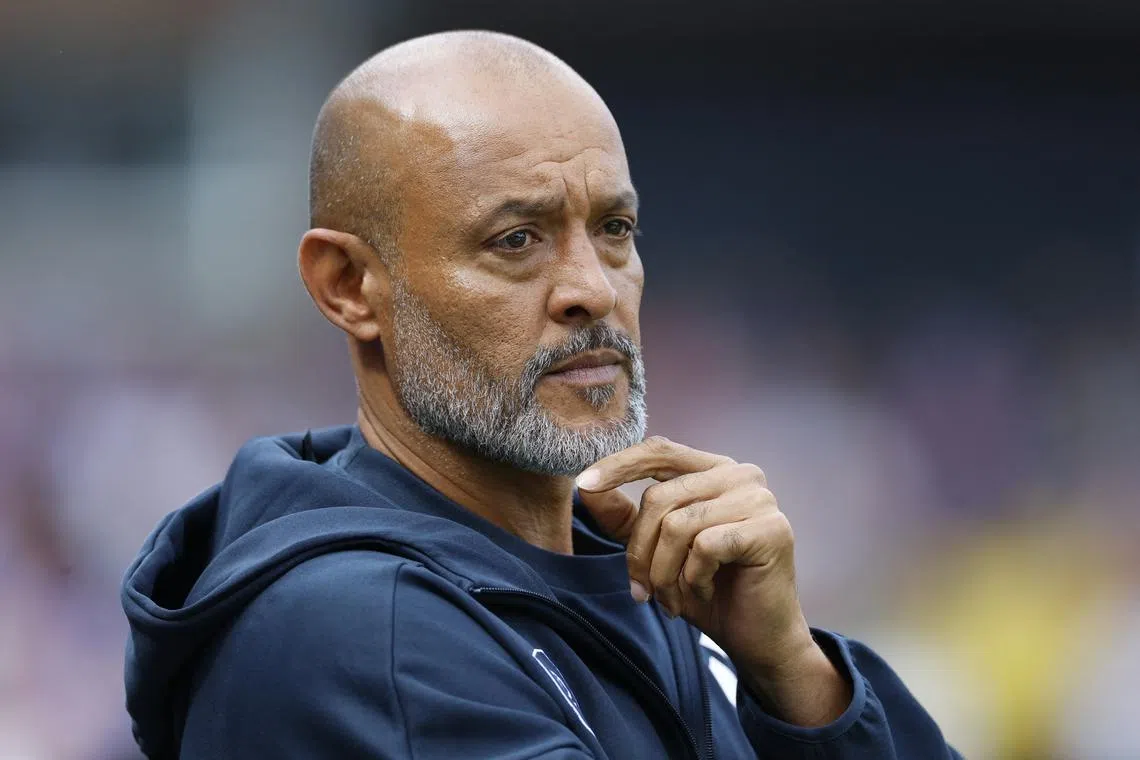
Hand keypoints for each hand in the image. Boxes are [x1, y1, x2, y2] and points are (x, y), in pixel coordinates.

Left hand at [575, 436, 849, 725]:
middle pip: (660, 497)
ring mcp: (759, 499)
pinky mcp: (771, 529)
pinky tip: (703, 593)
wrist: (756, 639)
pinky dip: (693, 578)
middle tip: (641, 591)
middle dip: (639, 552)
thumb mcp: (654, 552)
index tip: (584, 485)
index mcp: (713, 469)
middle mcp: (740, 474)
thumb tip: (585, 488)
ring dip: (664, 573)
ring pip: (678, 525)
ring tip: (671, 600)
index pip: (658, 451)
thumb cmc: (707, 590)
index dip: (618, 465)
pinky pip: (705, 546)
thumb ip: (624, 518)